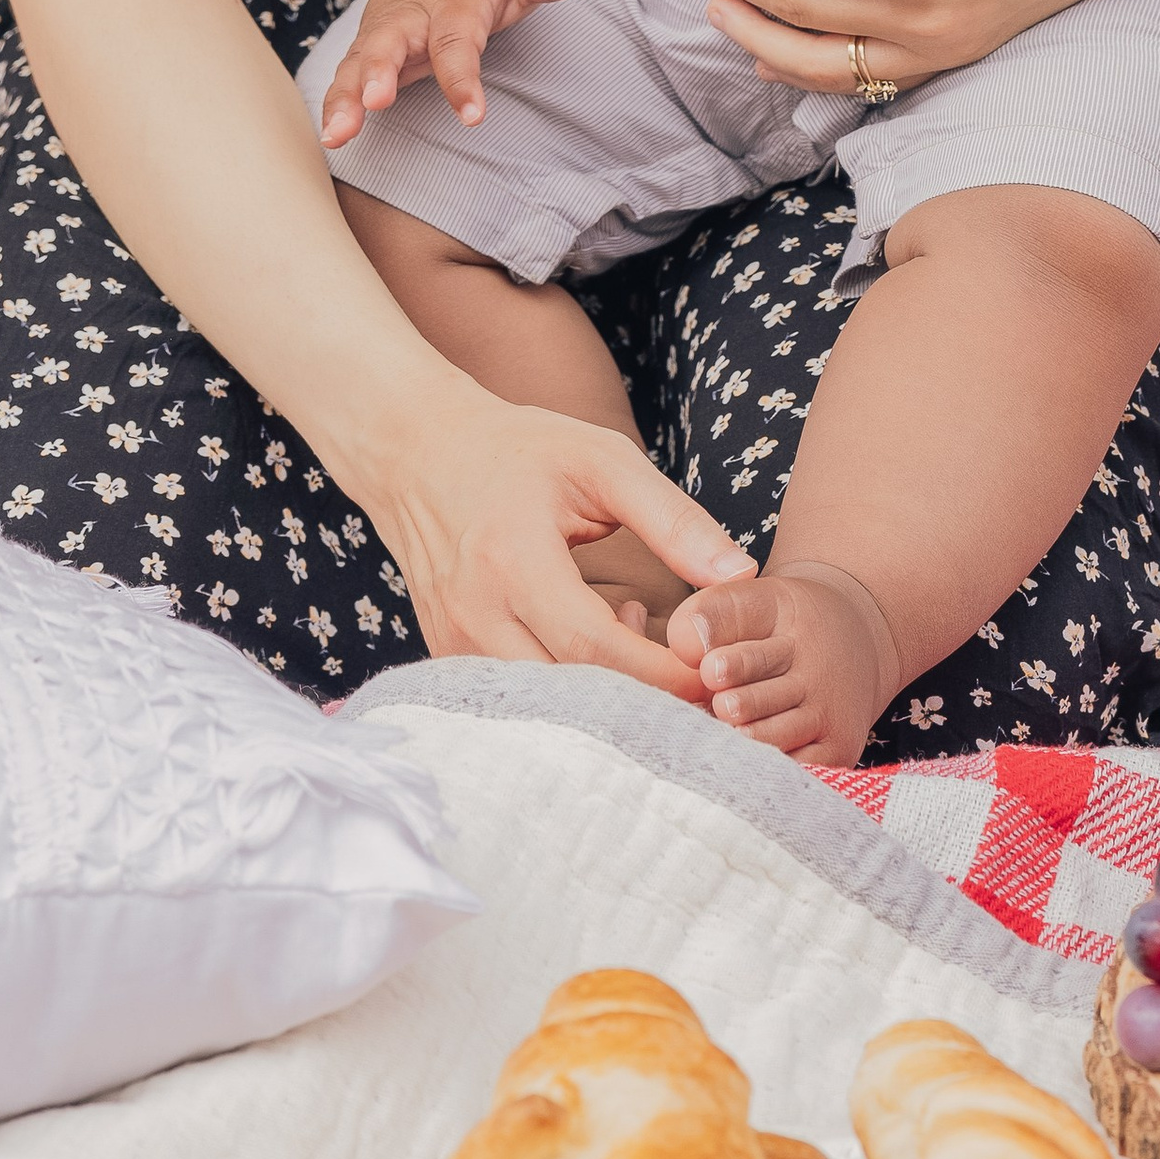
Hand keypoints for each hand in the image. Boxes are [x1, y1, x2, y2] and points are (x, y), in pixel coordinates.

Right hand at [313, 0, 581, 145]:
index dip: (462, 78)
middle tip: (374, 101)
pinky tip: (332, 135)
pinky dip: (335, 100)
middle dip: (378, 70)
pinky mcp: (368, 40)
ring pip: (358, 59)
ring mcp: (384, 25)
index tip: (472, 115)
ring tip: (336, 135)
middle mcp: (411, 11)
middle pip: (389, 41)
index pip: (457, 41)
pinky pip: (348, 71)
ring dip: (345, 96)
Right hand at [365, 381, 759, 694]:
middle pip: (569, 694)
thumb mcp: (603, 461)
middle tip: (697, 680)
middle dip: (644, 700)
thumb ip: (673, 519)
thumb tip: (741, 575)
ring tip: (637, 633)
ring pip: (542, 709)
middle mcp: (473, 613)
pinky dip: (568, 690)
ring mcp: (452, 642)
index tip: (712, 672)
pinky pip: (517, 701)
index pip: (594, 647)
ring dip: (605, 696)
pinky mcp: (447, 657)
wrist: (418, 451)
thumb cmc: (519, 449)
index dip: (661, 674)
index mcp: (512, 558)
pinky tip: (594, 642)